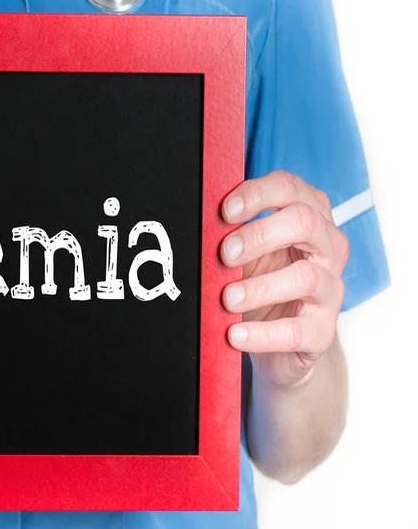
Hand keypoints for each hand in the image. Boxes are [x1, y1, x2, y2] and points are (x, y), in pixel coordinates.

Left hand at [220, 171, 348, 387]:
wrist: (280, 340)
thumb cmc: (261, 281)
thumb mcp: (246, 252)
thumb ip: (230, 233)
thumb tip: (199, 223)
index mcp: (308, 217)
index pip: (289, 188)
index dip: (256, 194)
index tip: (225, 211)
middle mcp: (327, 248)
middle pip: (304, 222)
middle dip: (259, 234)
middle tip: (225, 254)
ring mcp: (329, 288)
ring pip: (305, 276)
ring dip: (259, 287)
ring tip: (227, 299)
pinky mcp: (323, 329)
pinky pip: (297, 330)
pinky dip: (262, 334)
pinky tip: (235, 335)